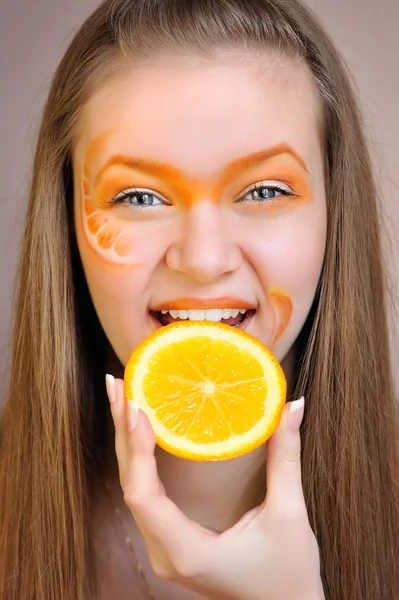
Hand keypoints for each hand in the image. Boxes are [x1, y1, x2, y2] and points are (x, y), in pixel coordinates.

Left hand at [106, 376, 324, 599]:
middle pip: (131, 485)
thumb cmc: (289, 574)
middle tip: (118, 386)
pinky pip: (145, 494)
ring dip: (127, 442)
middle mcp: (166, 552)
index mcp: (186, 551)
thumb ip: (286, 458)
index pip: (144, 495)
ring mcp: (165, 548)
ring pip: (134, 488)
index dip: (136, 449)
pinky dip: (140, 459)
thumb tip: (293, 406)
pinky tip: (140, 431)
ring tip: (124, 399)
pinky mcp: (172, 540)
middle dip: (123, 432)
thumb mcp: (289, 514)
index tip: (137, 408)